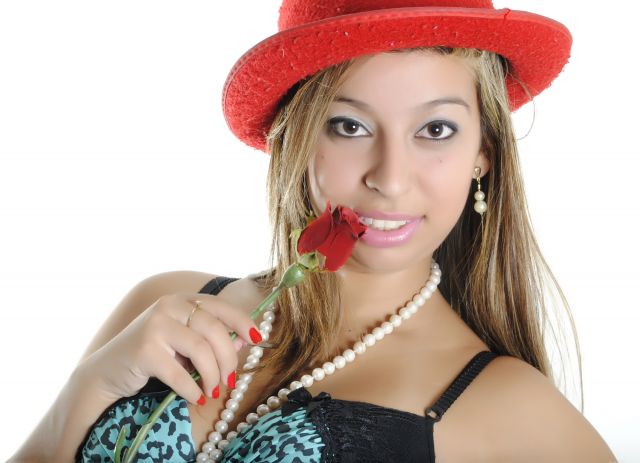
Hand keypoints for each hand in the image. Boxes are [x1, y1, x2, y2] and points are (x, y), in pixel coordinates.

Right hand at [79, 292, 261, 404]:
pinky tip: (196, 397)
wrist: (109, 371)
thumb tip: (243, 343)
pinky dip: (192, 389)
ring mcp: (155, 325)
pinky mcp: (144, 349)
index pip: (221, 306)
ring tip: (212, 391)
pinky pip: (180, 373)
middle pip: (214, 330)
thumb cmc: (153, 354)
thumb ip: (210, 338)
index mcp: (183, 300)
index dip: (242, 322)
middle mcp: (170, 306)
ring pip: (201, 350)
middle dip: (228, 358)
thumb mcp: (183, 341)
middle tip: (229, 380)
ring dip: (212, 375)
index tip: (257, 339)